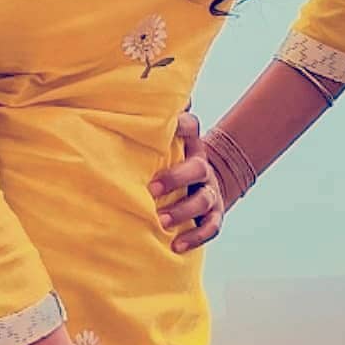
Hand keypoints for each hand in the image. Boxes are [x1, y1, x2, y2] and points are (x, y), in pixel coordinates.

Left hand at [148, 109, 225, 254]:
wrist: (198, 183)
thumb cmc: (167, 162)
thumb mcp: (159, 145)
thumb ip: (148, 128)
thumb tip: (129, 98)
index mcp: (189, 145)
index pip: (191, 128)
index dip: (181, 125)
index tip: (168, 128)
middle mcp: (202, 166)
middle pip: (197, 168)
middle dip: (176, 178)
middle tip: (152, 190)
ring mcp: (210, 191)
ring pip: (203, 200)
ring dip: (182, 211)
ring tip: (160, 221)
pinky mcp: (215, 214)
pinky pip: (210, 227)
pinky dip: (194, 237)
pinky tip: (176, 246)